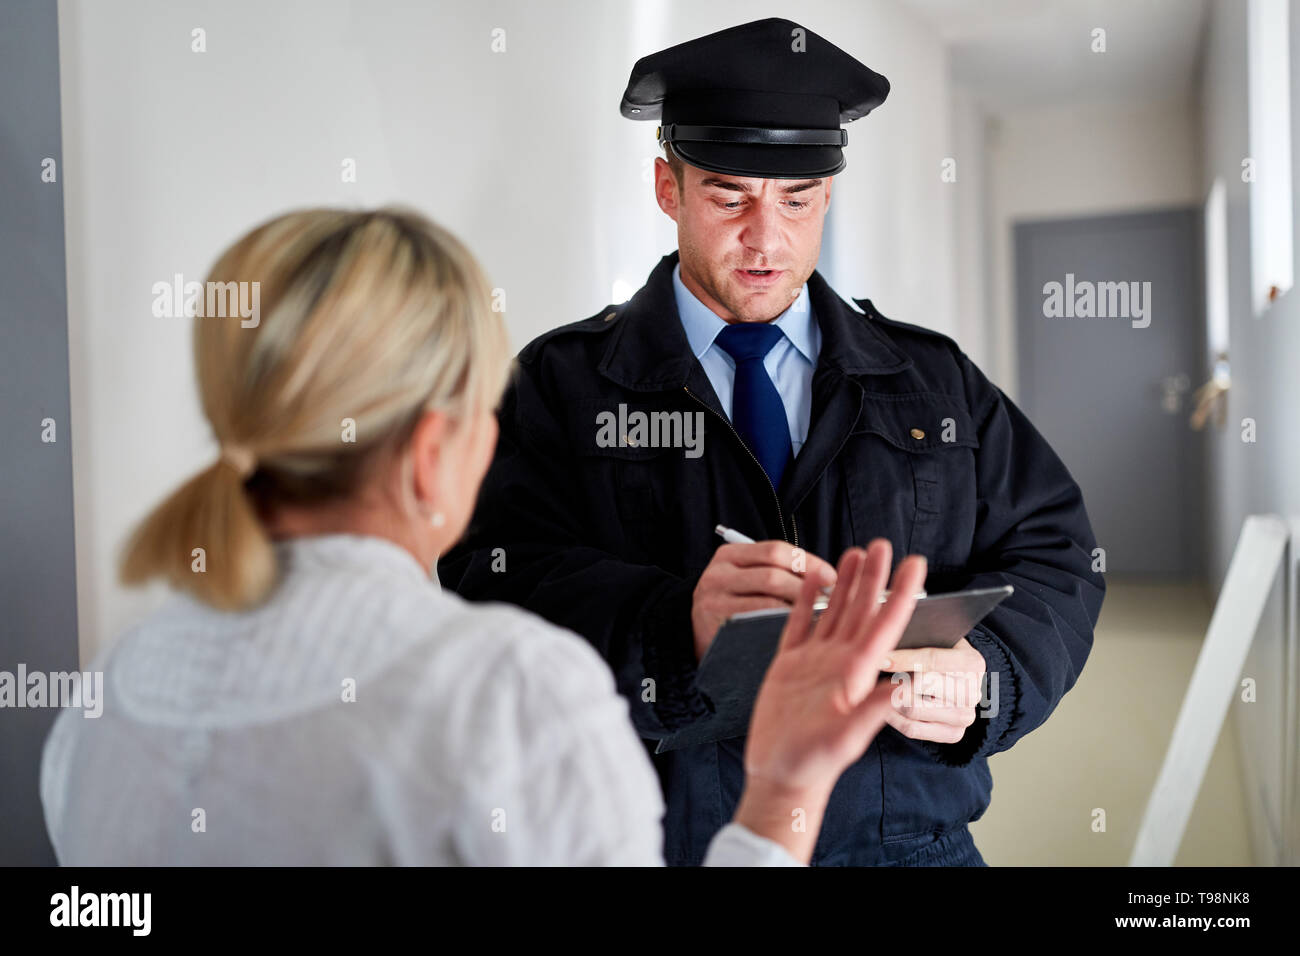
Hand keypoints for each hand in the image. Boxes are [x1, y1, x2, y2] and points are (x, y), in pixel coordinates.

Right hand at [690, 541, 837, 660]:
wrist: (700, 633)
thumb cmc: (737, 603)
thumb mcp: (748, 578)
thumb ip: (778, 570)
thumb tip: (827, 575)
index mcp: (729, 554)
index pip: (775, 550)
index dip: (808, 562)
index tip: (832, 577)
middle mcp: (717, 573)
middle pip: (773, 575)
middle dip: (807, 588)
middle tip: (830, 601)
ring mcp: (713, 600)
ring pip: (767, 602)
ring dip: (798, 609)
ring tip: (819, 616)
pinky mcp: (714, 627)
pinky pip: (757, 625)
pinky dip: (781, 626)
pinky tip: (797, 629)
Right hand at [733, 539, 926, 862]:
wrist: (780, 775)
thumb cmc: (814, 763)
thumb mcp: (846, 738)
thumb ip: (873, 711)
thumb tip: (903, 685)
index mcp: (856, 674)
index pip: (885, 625)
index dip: (900, 593)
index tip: (915, 565)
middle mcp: (839, 661)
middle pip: (861, 609)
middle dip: (873, 576)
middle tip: (884, 544)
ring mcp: (814, 661)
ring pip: (833, 611)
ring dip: (846, 582)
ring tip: (856, 552)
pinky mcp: (789, 664)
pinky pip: (799, 623)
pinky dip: (807, 599)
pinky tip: (815, 578)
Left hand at [880, 638, 986, 743]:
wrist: (952, 679)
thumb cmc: (936, 651)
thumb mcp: (933, 638)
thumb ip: (915, 637)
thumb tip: (886, 635)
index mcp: (973, 662)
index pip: (932, 659)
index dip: (902, 658)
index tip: (878, 657)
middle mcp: (972, 692)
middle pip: (922, 686)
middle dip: (892, 680)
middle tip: (868, 674)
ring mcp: (965, 716)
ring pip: (913, 709)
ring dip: (888, 699)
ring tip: (872, 688)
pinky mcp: (954, 734)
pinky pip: (913, 729)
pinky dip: (892, 718)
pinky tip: (880, 706)